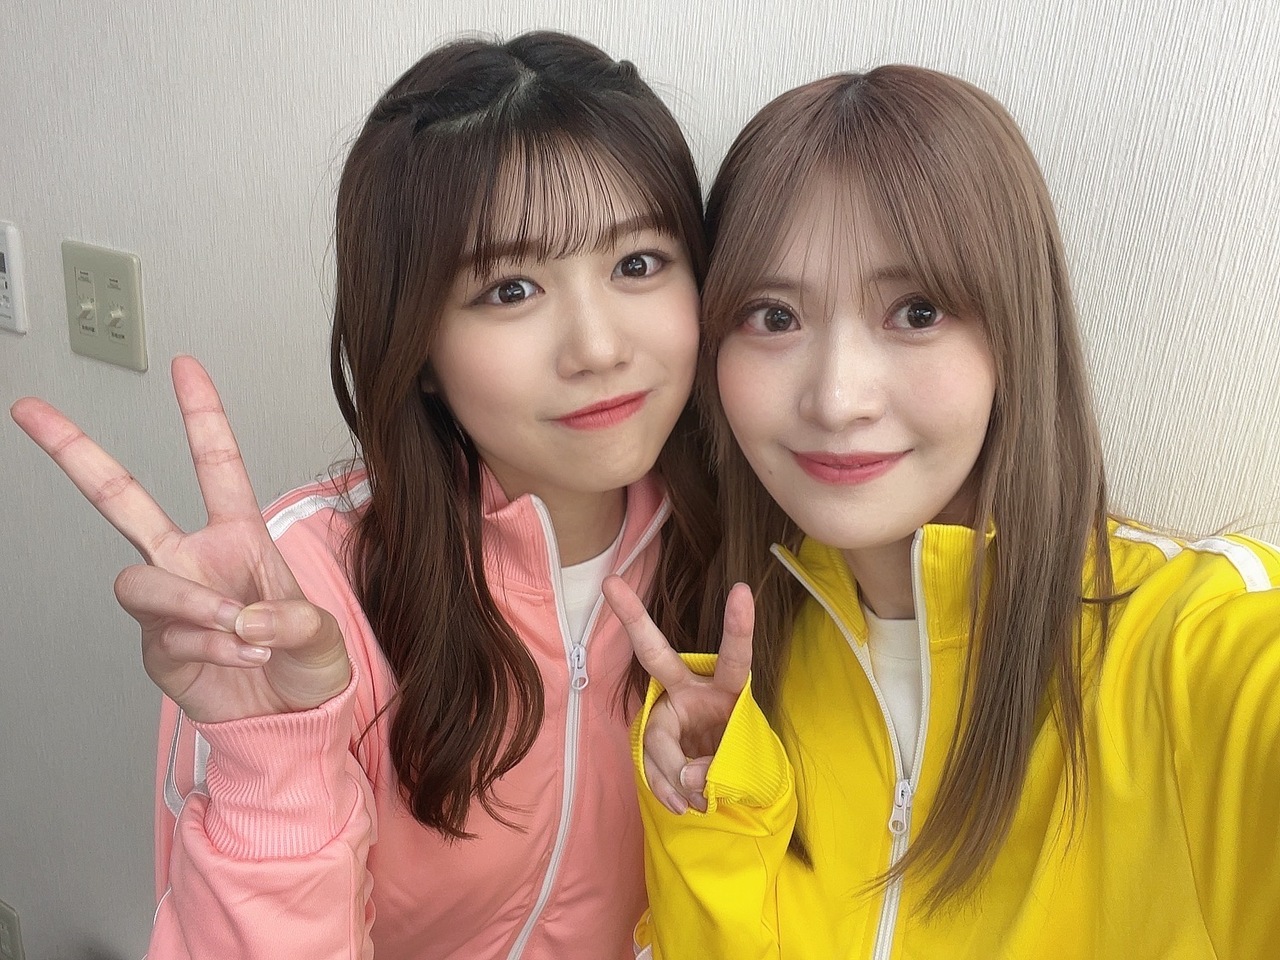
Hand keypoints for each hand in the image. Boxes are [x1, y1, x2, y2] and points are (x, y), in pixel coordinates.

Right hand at [10, 356, 350, 722]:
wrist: (292, 722)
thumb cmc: (308, 666)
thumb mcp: (322, 634)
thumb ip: (291, 620)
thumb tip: (242, 618)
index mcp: (239, 538)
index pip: (216, 465)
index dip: (202, 414)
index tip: (184, 367)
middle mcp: (194, 562)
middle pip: (122, 500)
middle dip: (76, 453)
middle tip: (32, 412)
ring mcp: (171, 605)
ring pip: (139, 581)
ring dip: (192, 604)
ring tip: (240, 631)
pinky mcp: (157, 649)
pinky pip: (167, 636)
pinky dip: (209, 648)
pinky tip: (242, 657)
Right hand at [602, 577, 753, 814]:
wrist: (726, 785)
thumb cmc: (738, 755)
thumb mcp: (743, 762)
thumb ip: (718, 767)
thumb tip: (688, 780)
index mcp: (726, 687)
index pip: (734, 655)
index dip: (738, 626)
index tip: (743, 588)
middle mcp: (690, 690)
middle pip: (656, 654)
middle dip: (634, 618)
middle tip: (611, 584)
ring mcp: (667, 714)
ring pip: (656, 737)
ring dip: (676, 774)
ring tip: (701, 804)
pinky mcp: (653, 743)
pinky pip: (650, 764)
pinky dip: (666, 789)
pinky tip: (681, 806)